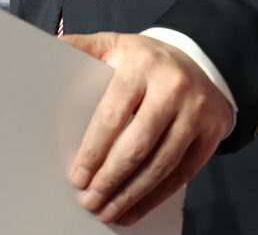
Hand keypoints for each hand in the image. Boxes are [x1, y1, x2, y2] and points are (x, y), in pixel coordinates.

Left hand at [61, 31, 229, 226]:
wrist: (200, 60)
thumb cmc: (144, 59)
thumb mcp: (114, 44)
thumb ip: (82, 48)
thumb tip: (45, 52)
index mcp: (142, 65)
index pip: (113, 114)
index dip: (94, 150)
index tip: (77, 176)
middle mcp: (173, 88)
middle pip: (138, 145)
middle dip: (110, 179)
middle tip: (89, 201)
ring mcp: (197, 113)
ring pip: (161, 165)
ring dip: (132, 195)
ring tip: (108, 212)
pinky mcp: (212, 136)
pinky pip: (183, 174)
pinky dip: (156, 196)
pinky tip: (135, 209)